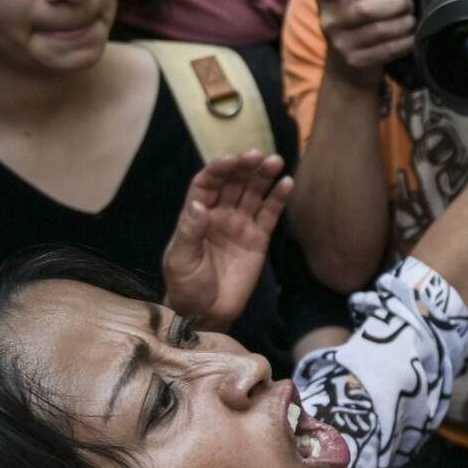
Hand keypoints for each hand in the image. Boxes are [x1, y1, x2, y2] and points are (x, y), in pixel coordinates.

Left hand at [162, 151, 292, 330]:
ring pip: (253, 194)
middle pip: (233, 184)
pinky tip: (287, 183)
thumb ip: (189, 232)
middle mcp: (219, 214)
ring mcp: (240, 225)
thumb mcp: (180, 260)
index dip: (218, 170)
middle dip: (244, 168)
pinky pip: (270, 215)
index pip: (207, 184)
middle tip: (258, 155)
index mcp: (196, 215)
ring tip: (276, 161)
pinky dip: (278, 199)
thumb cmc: (186, 286)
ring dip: (263, 177)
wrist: (207, 312)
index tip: (231, 160)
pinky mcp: (259, 239)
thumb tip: (199, 205)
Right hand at [317, 0, 415, 87]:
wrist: (344, 66)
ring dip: (404, 23)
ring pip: (380, 30)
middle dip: (395, 4)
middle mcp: (329, 19)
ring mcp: (341, 43)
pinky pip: (388, 49)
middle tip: (409, 3)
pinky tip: (412, 36)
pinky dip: (405, 41)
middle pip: (365, 9)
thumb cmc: (354, 22)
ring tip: (412, 19)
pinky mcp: (357, 61)